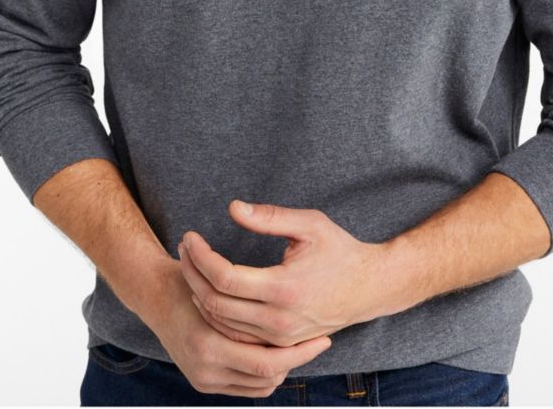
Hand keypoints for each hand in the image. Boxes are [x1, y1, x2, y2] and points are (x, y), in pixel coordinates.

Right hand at [143, 261, 331, 397]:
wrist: (152, 294)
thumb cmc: (186, 274)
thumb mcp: (214, 270)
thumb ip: (237, 273)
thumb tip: (275, 262)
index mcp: (209, 343)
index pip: (269, 362)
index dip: (299, 351)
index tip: (324, 336)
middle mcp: (206, 368)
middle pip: (268, 376)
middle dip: (297, 360)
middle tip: (322, 342)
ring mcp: (203, 379)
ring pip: (260, 385)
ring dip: (282, 367)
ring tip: (304, 344)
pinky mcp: (203, 383)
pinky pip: (246, 387)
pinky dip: (265, 373)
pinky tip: (279, 351)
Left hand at [177, 200, 385, 348]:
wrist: (368, 288)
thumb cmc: (339, 250)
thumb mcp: (309, 224)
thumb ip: (269, 217)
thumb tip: (233, 208)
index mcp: (284, 288)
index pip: (226, 278)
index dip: (201, 257)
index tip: (190, 237)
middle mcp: (278, 319)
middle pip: (216, 304)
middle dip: (192, 274)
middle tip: (184, 249)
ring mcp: (278, 336)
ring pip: (222, 324)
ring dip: (199, 294)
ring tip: (191, 265)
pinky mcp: (279, 344)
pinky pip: (236, 335)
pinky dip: (216, 315)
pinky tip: (208, 290)